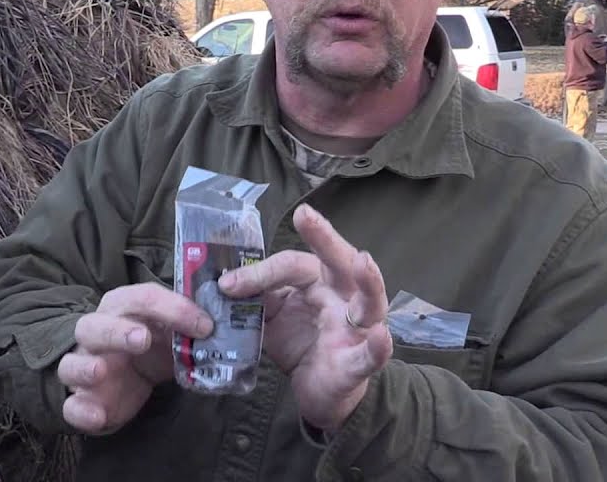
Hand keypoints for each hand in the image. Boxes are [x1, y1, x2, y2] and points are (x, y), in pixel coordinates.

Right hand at [58, 283, 212, 434]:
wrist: (128, 377)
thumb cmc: (151, 346)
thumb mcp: (172, 333)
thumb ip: (189, 327)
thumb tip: (214, 327)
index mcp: (121, 308)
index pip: (141, 298)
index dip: (173, 308)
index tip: (204, 325)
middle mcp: (96, 333)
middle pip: (94, 325)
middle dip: (116, 331)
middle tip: (143, 339)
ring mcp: (84, 366)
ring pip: (72, 362)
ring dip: (85, 366)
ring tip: (100, 370)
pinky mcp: (82, 399)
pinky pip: (71, 405)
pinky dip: (80, 410)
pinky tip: (97, 415)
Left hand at [219, 204, 391, 431]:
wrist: (318, 389)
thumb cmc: (300, 340)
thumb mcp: (273, 315)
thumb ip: (257, 296)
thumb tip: (225, 282)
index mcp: (318, 279)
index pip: (291, 265)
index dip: (259, 272)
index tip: (227, 284)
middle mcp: (343, 296)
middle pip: (338, 261)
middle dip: (324, 237)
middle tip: (305, 216)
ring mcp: (356, 328)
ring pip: (370, 300)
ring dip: (368, 280)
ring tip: (363, 261)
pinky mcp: (358, 363)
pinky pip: (371, 354)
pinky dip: (378, 346)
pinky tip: (381, 336)